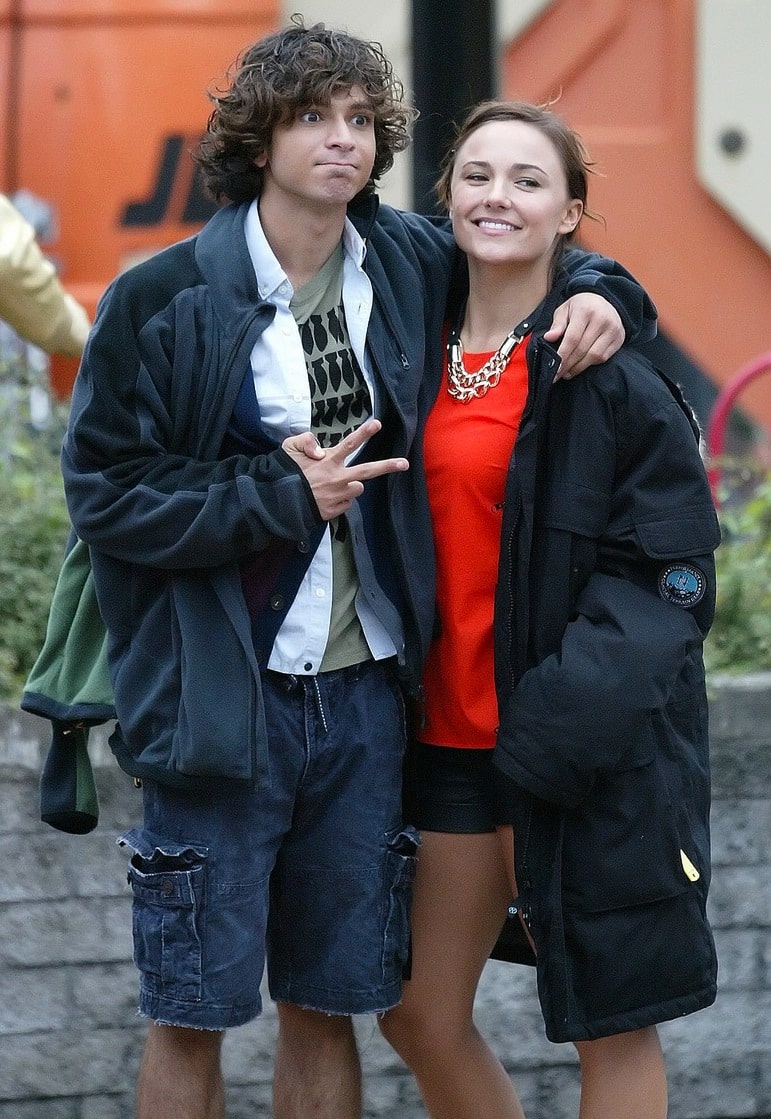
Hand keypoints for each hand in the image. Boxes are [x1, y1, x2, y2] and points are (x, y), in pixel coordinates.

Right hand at [282, 418, 407, 520]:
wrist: (277, 502)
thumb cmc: (284, 472)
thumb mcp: (289, 448)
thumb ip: (306, 441)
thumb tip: (321, 451)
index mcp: (328, 461)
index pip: (349, 444)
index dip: (364, 433)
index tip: (377, 424)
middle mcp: (337, 478)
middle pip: (368, 470)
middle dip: (388, 466)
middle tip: (404, 463)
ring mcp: (338, 496)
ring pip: (357, 488)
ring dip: (351, 485)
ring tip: (333, 485)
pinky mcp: (335, 510)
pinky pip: (347, 504)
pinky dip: (341, 500)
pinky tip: (326, 497)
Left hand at [544, 292, 624, 379]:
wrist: (605, 301)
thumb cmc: (581, 307)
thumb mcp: (565, 310)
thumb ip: (557, 324)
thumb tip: (549, 338)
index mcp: (585, 311)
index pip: (572, 338)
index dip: (563, 355)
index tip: (554, 369)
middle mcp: (602, 319)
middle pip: (582, 349)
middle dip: (568, 365)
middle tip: (557, 374)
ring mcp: (613, 329)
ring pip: (594, 356)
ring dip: (579, 367)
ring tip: (567, 372)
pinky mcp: (619, 338)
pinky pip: (604, 357)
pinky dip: (591, 364)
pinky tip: (581, 366)